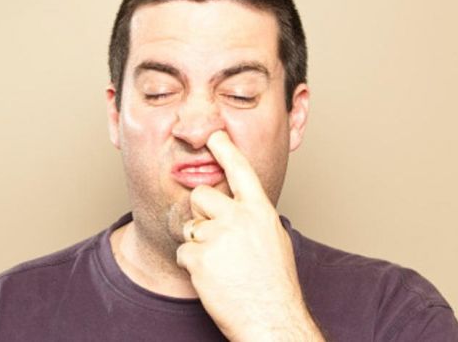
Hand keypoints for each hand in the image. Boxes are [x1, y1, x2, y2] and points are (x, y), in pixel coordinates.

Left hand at [176, 131, 322, 340]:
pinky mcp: (200, 257)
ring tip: (220, 265)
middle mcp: (239, 218)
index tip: (214, 136)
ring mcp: (218, 236)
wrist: (271, 321)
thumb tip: (240, 208)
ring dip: (198, 244)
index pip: (241, 171)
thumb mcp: (274, 241)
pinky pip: (183, 252)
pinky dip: (192, 266)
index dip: (225, 150)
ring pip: (190, 226)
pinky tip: (212, 278)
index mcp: (260, 212)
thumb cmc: (275, 286)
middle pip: (201, 195)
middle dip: (201, 212)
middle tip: (216, 237)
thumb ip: (253, 219)